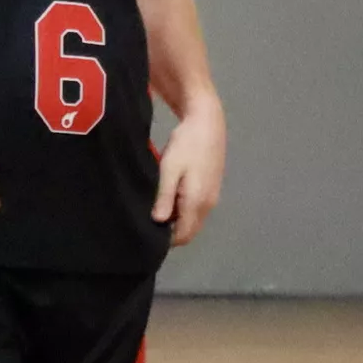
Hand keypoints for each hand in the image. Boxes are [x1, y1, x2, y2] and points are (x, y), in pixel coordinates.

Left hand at [153, 111, 226, 246]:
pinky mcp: (213, 187)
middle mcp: (208, 204)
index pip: (183, 235)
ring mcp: (213, 196)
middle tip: (151, 221)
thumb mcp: (169, 169)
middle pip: (191, 230)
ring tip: (159, 206)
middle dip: (173, 231)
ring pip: (194, 219)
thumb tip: (158, 222)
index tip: (149, 233)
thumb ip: (165, 197)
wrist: (207, 122)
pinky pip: (198, 208)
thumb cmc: (186, 144)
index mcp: (197, 202)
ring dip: (179, 219)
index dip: (167, 240)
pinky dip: (185, 209)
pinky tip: (172, 195)